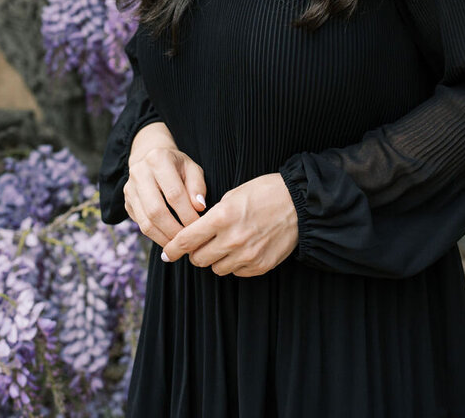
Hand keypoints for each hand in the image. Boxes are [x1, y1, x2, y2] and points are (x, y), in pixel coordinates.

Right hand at [124, 122, 207, 247]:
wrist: (152, 158)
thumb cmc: (177, 166)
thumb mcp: (192, 168)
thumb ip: (197, 186)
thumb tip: (199, 207)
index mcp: (158, 159)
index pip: (174, 193)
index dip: (187, 213)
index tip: (198, 226)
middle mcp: (139, 173)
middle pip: (156, 210)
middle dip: (174, 229)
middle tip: (188, 240)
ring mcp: (130, 189)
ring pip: (146, 222)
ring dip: (164, 238)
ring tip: (179, 244)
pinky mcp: (127, 203)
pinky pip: (141, 225)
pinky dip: (156, 237)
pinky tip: (169, 240)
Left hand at [161, 173, 298, 277]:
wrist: (298, 203)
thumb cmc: (264, 193)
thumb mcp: (233, 195)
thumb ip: (212, 216)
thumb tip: (195, 233)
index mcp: (222, 217)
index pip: (187, 240)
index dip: (172, 249)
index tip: (166, 254)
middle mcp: (232, 239)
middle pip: (198, 259)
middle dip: (195, 252)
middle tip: (201, 244)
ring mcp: (247, 255)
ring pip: (216, 268)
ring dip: (215, 259)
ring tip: (226, 244)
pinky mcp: (259, 266)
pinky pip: (235, 272)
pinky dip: (234, 263)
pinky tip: (242, 248)